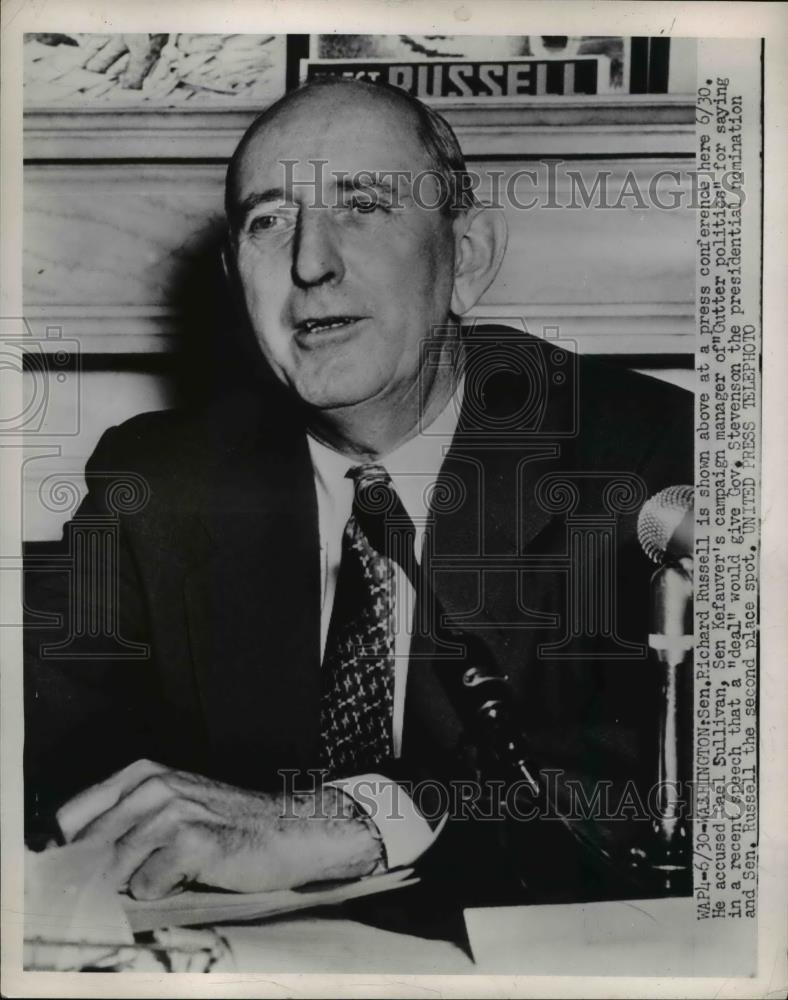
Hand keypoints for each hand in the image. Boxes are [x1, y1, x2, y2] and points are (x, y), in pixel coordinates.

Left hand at [56, 759, 383, 899]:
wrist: (286, 832)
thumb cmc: (226, 828)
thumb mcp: (171, 808)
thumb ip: (126, 823)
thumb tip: (75, 861)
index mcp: (143, 774)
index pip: (73, 815)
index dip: (71, 849)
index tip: (78, 873)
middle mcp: (154, 785)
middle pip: (90, 845)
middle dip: (97, 874)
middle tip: (126, 884)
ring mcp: (172, 810)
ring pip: (116, 867)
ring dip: (136, 883)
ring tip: (171, 874)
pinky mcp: (190, 840)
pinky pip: (146, 885)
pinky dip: (162, 892)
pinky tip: (189, 876)